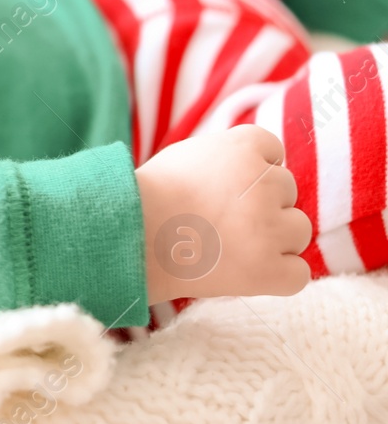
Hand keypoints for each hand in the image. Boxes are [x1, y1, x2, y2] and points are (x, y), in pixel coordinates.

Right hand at [136, 125, 313, 304]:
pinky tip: (244, 272)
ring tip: (227, 246)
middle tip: (216, 219)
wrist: (124, 241)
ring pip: (298, 230)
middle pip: (287, 191)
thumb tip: (263, 166)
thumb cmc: (146, 198)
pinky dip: (277, 276)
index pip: (273, 151)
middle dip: (259, 204)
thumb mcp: (188, 155)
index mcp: (243, 147)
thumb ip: (229, 156)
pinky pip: (298, 273)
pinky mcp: (270, 270)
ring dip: (272, 238)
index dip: (249, 171)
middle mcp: (264, 182)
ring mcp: (270, 228)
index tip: (220, 188)